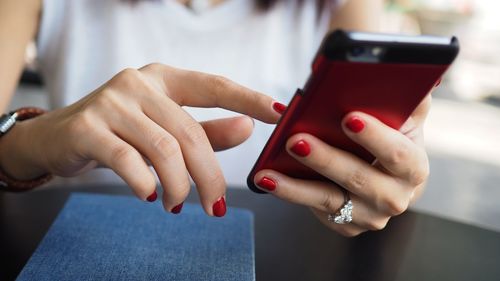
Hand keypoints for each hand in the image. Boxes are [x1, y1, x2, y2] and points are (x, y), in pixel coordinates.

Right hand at [4, 64, 280, 215]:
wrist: (56, 138)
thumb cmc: (119, 133)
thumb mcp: (165, 130)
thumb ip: (205, 131)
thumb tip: (247, 128)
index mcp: (164, 79)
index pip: (213, 85)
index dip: (248, 98)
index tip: (280, 113)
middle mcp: (138, 83)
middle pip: (190, 133)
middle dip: (209, 176)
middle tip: (216, 206)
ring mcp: (111, 102)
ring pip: (163, 149)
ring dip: (178, 186)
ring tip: (177, 206)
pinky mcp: (88, 127)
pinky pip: (128, 160)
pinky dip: (146, 183)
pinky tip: (150, 196)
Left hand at [253, 96, 430, 235]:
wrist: (384, 175)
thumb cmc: (389, 139)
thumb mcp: (405, 119)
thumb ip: (410, 100)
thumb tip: (421, 77)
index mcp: (413, 167)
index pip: (398, 154)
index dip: (375, 137)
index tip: (348, 117)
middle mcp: (396, 198)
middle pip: (359, 180)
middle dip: (326, 160)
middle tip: (296, 140)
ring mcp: (370, 216)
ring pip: (330, 200)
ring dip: (297, 187)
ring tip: (267, 173)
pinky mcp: (346, 225)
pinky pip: (317, 210)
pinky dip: (291, 195)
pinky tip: (269, 181)